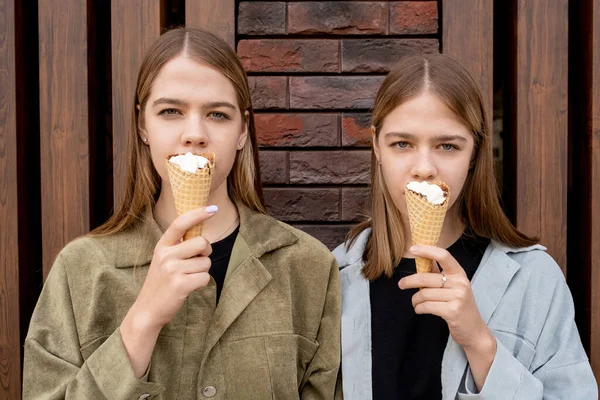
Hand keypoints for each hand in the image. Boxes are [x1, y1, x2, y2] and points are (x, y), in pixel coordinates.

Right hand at [133, 206, 215, 328]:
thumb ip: (179, 247)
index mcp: (162, 246)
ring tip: (187, 278)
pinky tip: (188, 288)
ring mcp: (172, 270)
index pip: (180, 223)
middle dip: (206, 253)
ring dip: (202, 271)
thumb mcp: (164, 260)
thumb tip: (202, 237)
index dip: (198, 214)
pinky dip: (201, 284)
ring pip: (206, 262)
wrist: (147, 310)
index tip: (213, 209)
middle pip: (202, 243)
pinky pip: (205, 278)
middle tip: (195, 263)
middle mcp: (166, 255)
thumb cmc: (161, 283)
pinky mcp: (181, 284)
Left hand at [398, 244, 493, 351]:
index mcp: (459, 273)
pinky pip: (427, 306)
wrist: (473, 330)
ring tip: (415, 303)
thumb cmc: (459, 305)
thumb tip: (422, 257)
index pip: (444, 256)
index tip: (413, 249)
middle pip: (427, 277)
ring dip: (415, 299)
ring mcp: (458, 297)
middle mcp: (460, 283)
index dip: (427, 250)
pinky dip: (419, 308)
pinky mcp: (453, 311)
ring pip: (424, 293)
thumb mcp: (453, 286)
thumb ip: (438, 273)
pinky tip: (419, 309)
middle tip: (401, 284)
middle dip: (410, 281)